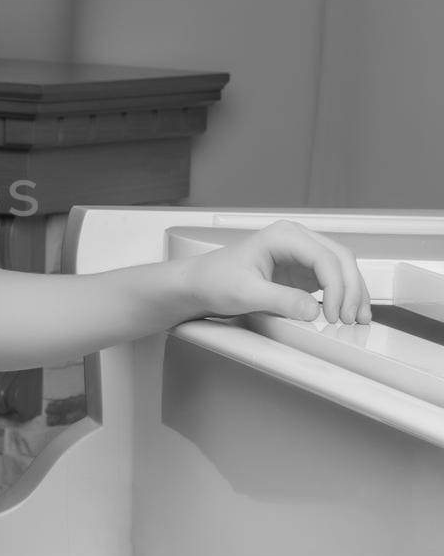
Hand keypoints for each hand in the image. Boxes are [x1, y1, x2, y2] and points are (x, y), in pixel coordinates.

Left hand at [180, 220, 369, 325]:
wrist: (198, 285)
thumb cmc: (214, 280)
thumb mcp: (246, 293)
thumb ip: (281, 300)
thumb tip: (313, 309)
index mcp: (283, 236)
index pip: (324, 257)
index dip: (336, 286)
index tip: (334, 313)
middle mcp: (296, 240)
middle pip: (340, 259)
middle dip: (351, 289)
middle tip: (351, 319)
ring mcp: (300, 256)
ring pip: (341, 268)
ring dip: (353, 292)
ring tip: (357, 319)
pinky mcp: (301, 272)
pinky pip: (332, 281)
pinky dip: (343, 296)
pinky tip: (346, 313)